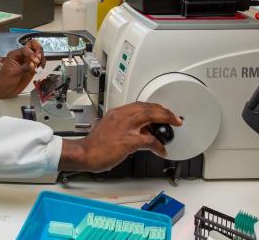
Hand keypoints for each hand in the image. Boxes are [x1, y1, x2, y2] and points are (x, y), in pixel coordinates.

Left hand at [0, 39, 44, 98]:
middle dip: (38, 50)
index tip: (36, 61)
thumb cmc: (5, 80)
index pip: (25, 49)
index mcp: (15, 54)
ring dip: (41, 57)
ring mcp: (28, 61)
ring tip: (40, 65)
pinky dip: (42, 64)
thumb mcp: (13, 73)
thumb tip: (33, 64)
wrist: (6, 90)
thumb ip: (24, 68)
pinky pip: (40, 62)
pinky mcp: (32, 68)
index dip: (31, 54)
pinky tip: (40, 68)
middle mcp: (22, 56)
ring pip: (38, 53)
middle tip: (40, 58)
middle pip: (33, 46)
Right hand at [58, 102, 182, 172]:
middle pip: (147, 107)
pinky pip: (149, 140)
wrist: (84, 153)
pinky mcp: (128, 141)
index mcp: (117, 113)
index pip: (139, 105)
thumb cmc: (95, 145)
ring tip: (174, 123)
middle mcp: (122, 116)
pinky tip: (162, 150)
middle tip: (173, 116)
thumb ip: (123, 127)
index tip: (161, 111)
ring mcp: (125, 127)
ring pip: (150, 116)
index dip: (153, 107)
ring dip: (165, 118)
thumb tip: (139, 133)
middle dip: (163, 110)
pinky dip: (158, 145)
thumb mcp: (108, 128)